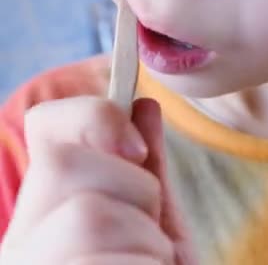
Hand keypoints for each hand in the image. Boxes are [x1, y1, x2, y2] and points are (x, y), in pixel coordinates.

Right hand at [0, 97, 195, 264]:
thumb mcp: (156, 222)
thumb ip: (147, 170)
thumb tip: (143, 106)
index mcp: (46, 209)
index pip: (46, 124)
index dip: (95, 117)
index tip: (139, 149)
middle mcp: (23, 236)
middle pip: (63, 162)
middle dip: (134, 189)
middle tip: (150, 232)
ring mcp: (30, 263)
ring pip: (89, 213)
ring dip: (146, 239)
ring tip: (149, 263)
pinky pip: (105, 259)